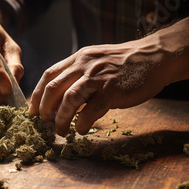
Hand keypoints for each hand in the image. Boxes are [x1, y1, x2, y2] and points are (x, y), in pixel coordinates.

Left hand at [30, 4, 188, 136]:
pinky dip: (81, 123)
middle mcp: (84, 65)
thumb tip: (63, 99)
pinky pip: (90, 111)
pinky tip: (80, 130)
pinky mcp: (112, 91)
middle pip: (53, 88)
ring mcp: (98, 78)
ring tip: (60, 131)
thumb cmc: (126, 63)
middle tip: (42, 124)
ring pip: (68, 100)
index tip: (33, 110)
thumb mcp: (98, 61)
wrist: (155, 57)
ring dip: (60, 119)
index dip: (37, 94)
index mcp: (79, 58)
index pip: (49, 75)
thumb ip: (80, 75)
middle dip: (43, 109)